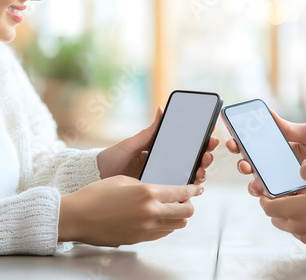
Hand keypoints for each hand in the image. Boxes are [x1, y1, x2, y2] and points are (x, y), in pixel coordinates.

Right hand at [58, 175, 203, 246]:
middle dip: (189, 205)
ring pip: (176, 225)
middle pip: (186, 213)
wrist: (77, 216)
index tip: (197, 189)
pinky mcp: (138, 239)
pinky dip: (165, 226)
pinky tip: (158, 219)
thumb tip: (159, 192)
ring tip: (171, 209)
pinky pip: (162, 234)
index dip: (193, 190)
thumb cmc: (96, 195)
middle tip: (185, 200)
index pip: (181, 193)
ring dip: (178, 217)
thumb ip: (147, 186)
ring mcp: (145, 229)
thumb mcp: (125, 180)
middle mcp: (150, 213)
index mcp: (148, 193)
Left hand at [97, 107, 219, 183]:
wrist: (95, 179)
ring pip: (189, 178)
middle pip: (192, 162)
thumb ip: (149, 132)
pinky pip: (177, 193)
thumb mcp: (132, 144)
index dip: (201, 143)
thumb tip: (161, 109)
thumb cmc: (112, 159)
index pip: (186, 147)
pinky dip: (189, 191)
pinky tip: (195, 188)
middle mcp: (165, 167)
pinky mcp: (158, 195)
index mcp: (161, 152)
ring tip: (201, 170)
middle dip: (205, 157)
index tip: (210, 137)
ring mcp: (163, 180)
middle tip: (207, 155)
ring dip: (200, 173)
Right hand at [226, 112, 305, 195]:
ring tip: (251, 175)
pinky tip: (265, 190)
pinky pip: (275, 200)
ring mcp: (285, 184)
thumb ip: (290, 127)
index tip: (234, 138)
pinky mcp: (293, 198)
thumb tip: (271, 114)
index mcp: (282, 150)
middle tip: (241, 157)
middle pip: (254, 166)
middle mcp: (280, 167)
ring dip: (251, 180)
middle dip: (242, 161)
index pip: (257, 147)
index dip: (243, 143)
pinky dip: (266, 196)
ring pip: (260, 184)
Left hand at [260, 159, 305, 249]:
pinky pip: (305, 232)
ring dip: (290, 215)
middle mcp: (300, 228)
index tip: (264, 190)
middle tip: (281, 195)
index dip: (264, 198)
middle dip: (275, 207)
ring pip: (290, 227)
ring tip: (301, 201)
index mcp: (297, 212)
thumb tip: (303, 166)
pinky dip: (304, 222)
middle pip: (277, 219)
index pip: (268, 207)